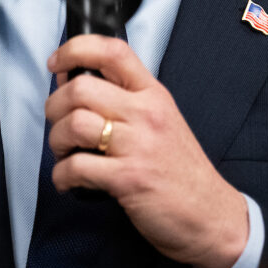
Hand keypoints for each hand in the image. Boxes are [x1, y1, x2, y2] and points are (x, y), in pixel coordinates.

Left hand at [45, 35, 248, 267]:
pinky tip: (69, 181)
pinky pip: (76, 167)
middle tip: (58, 123)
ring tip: (65, 154)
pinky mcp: (129, 178)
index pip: (113, 51)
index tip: (56, 63)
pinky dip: (62, 175)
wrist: (213, 217)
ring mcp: (139, 146)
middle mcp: (147, 114)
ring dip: (57, 141)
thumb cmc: (180, 171)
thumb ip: (124, 100)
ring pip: (75, 124)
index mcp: (153, 95)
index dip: (75, 50)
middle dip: (54, 106)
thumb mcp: (162, 121)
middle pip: (80, 88)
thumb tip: (72, 84)